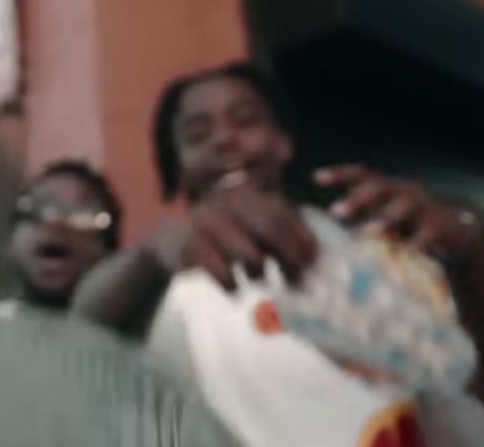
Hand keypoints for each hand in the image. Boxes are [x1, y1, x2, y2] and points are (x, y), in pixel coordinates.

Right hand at [143, 189, 317, 290]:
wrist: (171, 240)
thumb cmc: (222, 237)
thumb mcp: (249, 229)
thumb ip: (279, 239)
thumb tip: (313, 260)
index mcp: (246, 195)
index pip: (283, 213)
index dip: (302, 238)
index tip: (312, 261)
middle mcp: (228, 202)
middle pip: (271, 228)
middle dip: (289, 257)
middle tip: (297, 281)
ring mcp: (208, 222)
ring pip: (250, 255)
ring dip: (258, 274)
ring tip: (255, 278)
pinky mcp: (191, 246)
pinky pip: (224, 274)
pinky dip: (233, 286)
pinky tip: (233, 288)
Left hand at [316, 166, 483, 271]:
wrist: (465, 235)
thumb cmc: (417, 225)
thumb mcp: (389, 217)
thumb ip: (365, 213)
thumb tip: (329, 216)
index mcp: (392, 189)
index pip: (364, 175)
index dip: (340, 174)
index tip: (316, 178)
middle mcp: (408, 193)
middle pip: (381, 188)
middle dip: (357, 199)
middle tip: (333, 212)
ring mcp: (428, 208)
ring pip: (406, 206)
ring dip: (387, 217)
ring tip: (369, 231)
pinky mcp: (447, 227)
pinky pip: (432, 232)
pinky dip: (421, 241)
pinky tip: (409, 251)